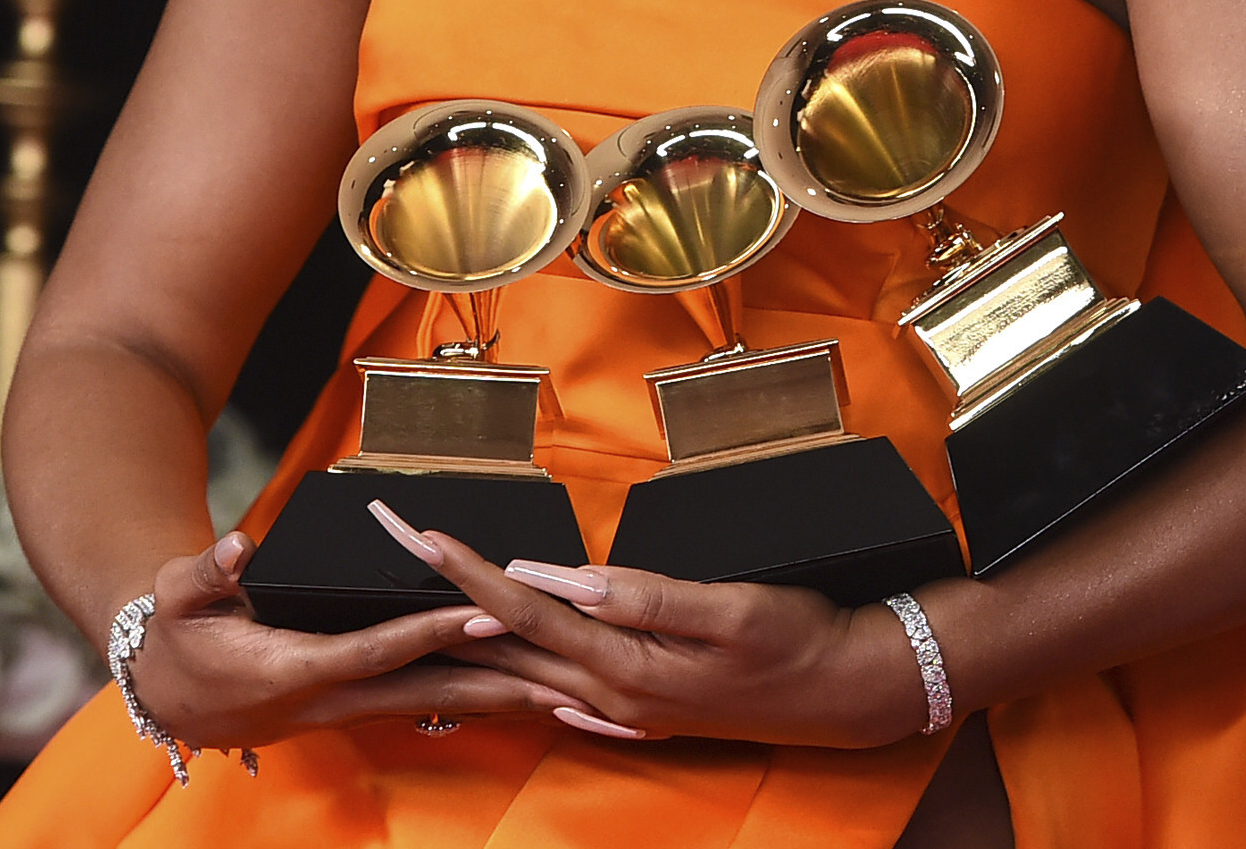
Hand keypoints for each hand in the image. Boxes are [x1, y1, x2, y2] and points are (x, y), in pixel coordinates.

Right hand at [127, 532, 592, 751]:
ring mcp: (344, 710)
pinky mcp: (352, 708)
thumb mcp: (175, 599)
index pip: (374, 649)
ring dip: (498, 697)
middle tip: (560, 671)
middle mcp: (329, 700)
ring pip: (434, 703)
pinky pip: (423, 705)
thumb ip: (206, 573)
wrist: (164, 696)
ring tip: (563, 689)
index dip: (429, 632)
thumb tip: (237, 547)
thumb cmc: (174, 640)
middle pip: (426, 690)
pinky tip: (517, 696)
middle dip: (496, 680)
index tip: (481, 614)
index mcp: (292, 669)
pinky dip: (473, 699)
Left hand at [380, 509, 926, 746]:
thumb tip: (565, 577)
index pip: (527, 609)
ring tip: (428, 592)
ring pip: (527, 666)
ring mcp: (624, 709)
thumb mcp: (731, 607)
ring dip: (474, 629)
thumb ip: (644, 595)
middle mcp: (612, 694)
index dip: (470, 570)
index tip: (422, 535)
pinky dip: (519, 666)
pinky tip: (499, 659)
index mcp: (627, 665)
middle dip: (446, 594)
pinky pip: (559, 691)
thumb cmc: (798, 638)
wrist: (848, 691)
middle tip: (397, 545)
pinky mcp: (641, 710)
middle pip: (509, 640)